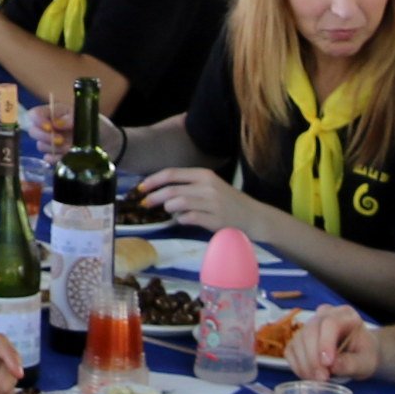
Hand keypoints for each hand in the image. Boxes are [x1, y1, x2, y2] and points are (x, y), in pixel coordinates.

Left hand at [135, 166, 255, 232]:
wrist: (253, 216)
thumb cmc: (228, 201)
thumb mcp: (210, 186)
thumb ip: (189, 186)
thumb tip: (160, 190)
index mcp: (204, 175)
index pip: (172, 174)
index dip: (153, 180)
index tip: (141, 188)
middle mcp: (207, 186)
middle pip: (172, 190)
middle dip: (154, 197)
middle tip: (144, 204)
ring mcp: (212, 203)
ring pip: (178, 204)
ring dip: (169, 209)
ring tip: (170, 212)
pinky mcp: (215, 219)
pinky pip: (189, 218)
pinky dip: (181, 219)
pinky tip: (182, 220)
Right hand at [285, 305, 381, 380]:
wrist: (358, 355)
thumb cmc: (364, 355)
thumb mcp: (366, 361)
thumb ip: (352, 363)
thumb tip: (334, 366)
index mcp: (345, 315)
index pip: (330, 323)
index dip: (326, 343)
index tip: (328, 364)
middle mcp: (324, 315)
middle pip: (310, 331)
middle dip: (313, 358)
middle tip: (322, 378)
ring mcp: (309, 325)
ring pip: (298, 341)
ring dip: (305, 364)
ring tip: (318, 380)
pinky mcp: (299, 338)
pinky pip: (290, 350)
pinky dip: (297, 366)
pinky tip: (309, 376)